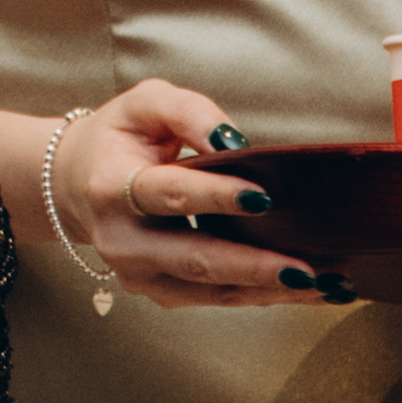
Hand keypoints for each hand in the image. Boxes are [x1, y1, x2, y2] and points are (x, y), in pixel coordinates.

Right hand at [44, 79, 320, 311]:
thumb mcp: (146, 104)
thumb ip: (189, 112)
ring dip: (270, 290)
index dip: (214, 197)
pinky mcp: (157, 292)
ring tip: (326, 285)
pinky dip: (262, 295)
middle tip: (308, 269)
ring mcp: (137, 274)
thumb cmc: (121, 137)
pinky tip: (305, 290)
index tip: (264, 197)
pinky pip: (215, 299)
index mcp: (112, 185)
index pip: (168, 193)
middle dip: (254, 266)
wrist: (75, 183)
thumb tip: (235, 142)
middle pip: (194, 258)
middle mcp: (121, 239)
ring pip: (210, 290)